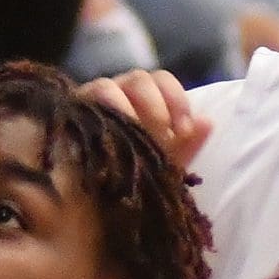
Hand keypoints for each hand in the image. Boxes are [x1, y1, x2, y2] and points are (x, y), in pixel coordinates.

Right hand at [79, 69, 211, 166]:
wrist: (96, 198)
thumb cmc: (133, 174)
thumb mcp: (165, 164)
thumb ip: (187, 144)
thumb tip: (207, 121)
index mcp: (144, 97)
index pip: (162, 81)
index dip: (176, 100)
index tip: (184, 129)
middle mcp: (118, 92)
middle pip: (138, 80)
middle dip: (154, 105)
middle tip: (162, 135)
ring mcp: (92, 101)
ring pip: (107, 86)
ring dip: (124, 107)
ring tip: (133, 132)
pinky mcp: (70, 113)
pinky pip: (82, 102)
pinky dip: (95, 112)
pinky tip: (106, 136)